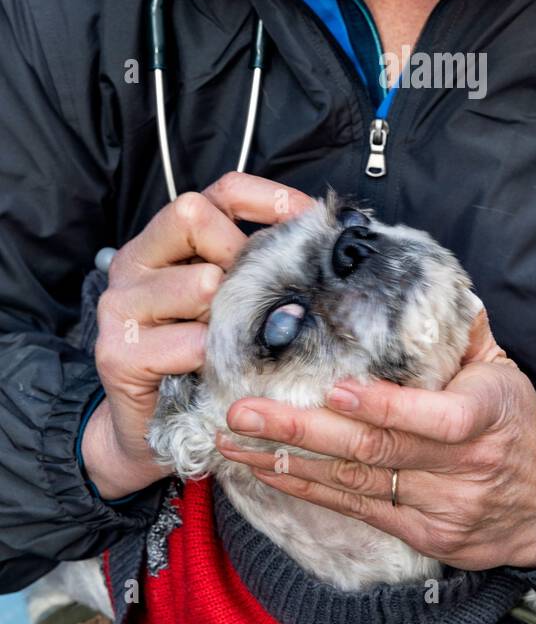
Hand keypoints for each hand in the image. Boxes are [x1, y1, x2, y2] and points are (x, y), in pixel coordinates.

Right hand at [82, 172, 314, 500]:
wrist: (148, 432)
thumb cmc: (202, 360)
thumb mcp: (232, 302)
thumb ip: (258, 267)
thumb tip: (329, 245)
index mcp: (167, 240)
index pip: (222, 190)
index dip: (272, 200)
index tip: (311, 228)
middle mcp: (135, 261)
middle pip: (194, 215)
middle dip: (240, 255)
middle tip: (256, 300)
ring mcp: (121, 304)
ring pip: (199, 282)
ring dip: (231, 318)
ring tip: (233, 344)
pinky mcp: (118, 351)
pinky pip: (189, 342)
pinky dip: (213, 360)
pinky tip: (214, 373)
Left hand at [216, 304, 535, 570]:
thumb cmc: (517, 423)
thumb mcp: (503, 370)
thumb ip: (462, 330)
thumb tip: (424, 276)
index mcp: (488, 416)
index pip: (438, 418)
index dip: (386, 406)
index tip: (336, 388)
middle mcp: (461, 468)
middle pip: (376, 451)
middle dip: (303, 430)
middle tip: (246, 410)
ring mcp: (437, 507)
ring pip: (354, 482)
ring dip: (286, 460)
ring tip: (232, 438)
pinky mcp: (416, 535)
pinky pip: (352, 508)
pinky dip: (303, 487)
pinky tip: (262, 468)